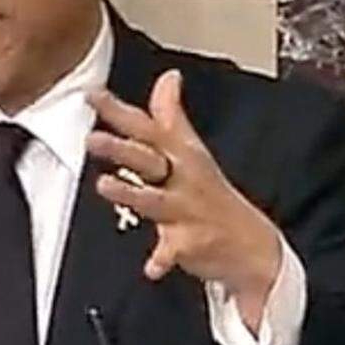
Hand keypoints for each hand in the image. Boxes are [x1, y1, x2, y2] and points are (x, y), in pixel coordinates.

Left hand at [86, 70, 280, 332]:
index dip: (118, 111)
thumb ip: (171, 115)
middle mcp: (182, 178)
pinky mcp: (191, 243)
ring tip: (105, 185)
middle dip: (121, 148)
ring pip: (155, 200)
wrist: (252, 244)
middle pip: (148, 159)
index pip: (147, 127)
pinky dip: (162, 259)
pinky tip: (151, 268)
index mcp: (180, 155)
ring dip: (131, 194)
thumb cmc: (210, 192)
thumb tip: (168, 77)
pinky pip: (172, 252)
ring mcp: (187, 211)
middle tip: (92, 138)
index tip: (92, 95)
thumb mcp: (193, 151)